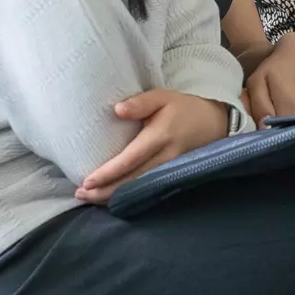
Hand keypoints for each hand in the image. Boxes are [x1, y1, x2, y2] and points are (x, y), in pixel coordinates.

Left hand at [77, 89, 228, 202]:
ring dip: (113, 196)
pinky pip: (146, 188)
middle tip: (80, 194)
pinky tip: (111, 197)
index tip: (87, 181)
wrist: (215, 123)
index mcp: (160, 137)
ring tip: (90, 198)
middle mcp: (165, 158)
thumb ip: (140, 102)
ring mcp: (170, 170)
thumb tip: (117, 109)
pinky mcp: (171, 176)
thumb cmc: (184, 108)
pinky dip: (127, 195)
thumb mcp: (163, 97)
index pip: (130, 160)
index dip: (108, 173)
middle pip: (131, 181)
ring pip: (138, 188)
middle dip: (104, 191)